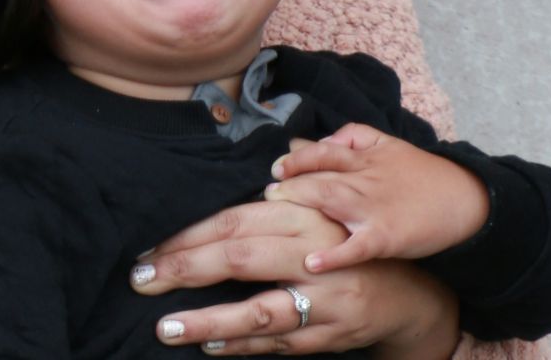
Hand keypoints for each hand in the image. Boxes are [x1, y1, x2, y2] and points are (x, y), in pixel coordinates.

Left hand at [132, 198, 458, 356]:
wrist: (408, 293)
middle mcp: (314, 254)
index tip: (150, 249)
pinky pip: (281, 342)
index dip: (189, 235)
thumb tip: (211, 205)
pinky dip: (243, 344)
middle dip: (186, 269)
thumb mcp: (313, 214)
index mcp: (304, 216)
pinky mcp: (332, 335)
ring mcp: (326, 299)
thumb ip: (269, 209)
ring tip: (166, 326)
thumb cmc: (343, 247)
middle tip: (142, 279)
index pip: (236, 220)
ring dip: (208, 320)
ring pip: (261, 310)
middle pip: (242, 257)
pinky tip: (209, 343)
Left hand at [267, 123, 488, 271]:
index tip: (276, 168)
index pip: (323, 151)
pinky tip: (311, 262)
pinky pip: (356, 246)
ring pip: (330, 200)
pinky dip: (334, 254)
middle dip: (289, 183)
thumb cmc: (425, 175)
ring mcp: (374, 208)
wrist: (467, 201)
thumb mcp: (389, 144)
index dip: (297, 158)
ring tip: (275, 211)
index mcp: (366, 157)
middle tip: (267, 194)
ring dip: (300, 204)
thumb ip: (351, 137)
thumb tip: (311, 140)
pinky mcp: (387, 236)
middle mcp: (365, 178)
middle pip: (319, 175)